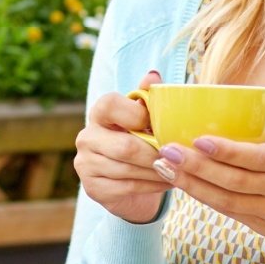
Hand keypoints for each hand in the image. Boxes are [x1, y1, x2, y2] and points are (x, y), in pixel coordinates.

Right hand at [72, 70, 173, 223]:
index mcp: (99, 113)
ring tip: (179, 170)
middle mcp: (86, 137)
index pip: (111, 105)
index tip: (159, 126)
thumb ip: (148, 98)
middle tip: (178, 157)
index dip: (138, 115)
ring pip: (128, 169)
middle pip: (124, 146)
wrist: (128, 183)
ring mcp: (85, 164)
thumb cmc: (141, 142)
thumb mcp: (146, 119)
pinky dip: (152, 186)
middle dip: (156, 153)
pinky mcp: (92, 188)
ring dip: (158, 171)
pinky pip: (127, 187)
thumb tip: (153, 76)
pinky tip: (168, 181)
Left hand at [151, 108, 264, 252]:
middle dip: (195, 167)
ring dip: (192, 185)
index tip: (197, 140)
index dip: (225, 151)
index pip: (254, 158)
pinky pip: (230, 212)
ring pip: (225, 200)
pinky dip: (206, 199)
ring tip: (165, 168)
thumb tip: (246, 94)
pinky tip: (185, 186)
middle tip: (166, 152)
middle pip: (232, 180)